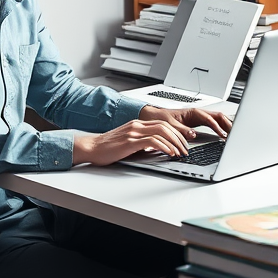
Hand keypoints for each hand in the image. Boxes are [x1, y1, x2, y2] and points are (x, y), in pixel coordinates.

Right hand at [73, 119, 192, 166]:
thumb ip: (142, 142)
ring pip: (162, 132)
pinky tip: (169, 153)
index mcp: (137, 124)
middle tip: (186, 149)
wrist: (91, 147)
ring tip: (181, 153)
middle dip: (179, 138)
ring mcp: (133, 132)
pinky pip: (152, 141)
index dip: (176, 133)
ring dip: (175, 143)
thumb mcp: (128, 142)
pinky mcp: (130, 141)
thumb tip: (156, 149)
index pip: (163, 124)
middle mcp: (136, 125)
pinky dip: (164, 146)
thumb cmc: (107, 147)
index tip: (183, 143)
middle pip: (166, 126)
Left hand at [138, 105, 232, 138]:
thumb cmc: (160, 119)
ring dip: (226, 124)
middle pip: (217, 116)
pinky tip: (225, 133)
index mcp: (191, 112)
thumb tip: (193, 134)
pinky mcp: (197, 121)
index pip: (209, 118)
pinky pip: (213, 122)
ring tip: (235, 133)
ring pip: (217, 118)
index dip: (217, 127)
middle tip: (236, 133)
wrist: (153, 116)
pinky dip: (221, 126)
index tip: (223, 135)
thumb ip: (182, 130)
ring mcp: (198, 117)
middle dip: (228, 123)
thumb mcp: (169, 125)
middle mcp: (196, 113)